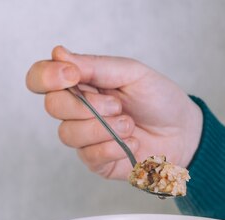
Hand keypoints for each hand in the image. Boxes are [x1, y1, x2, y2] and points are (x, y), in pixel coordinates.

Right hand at [26, 46, 202, 178]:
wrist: (183, 132)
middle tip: (118, 105)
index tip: (72, 75)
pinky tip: (132, 143)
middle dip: (87, 106)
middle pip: (53, 106)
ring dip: (104, 128)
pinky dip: (113, 148)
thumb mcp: (131, 73)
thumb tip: (58, 53)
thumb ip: (95, 66)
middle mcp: (76, 110)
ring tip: (130, 125)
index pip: (41, 78)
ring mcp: (84, 137)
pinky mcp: (96, 161)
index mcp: (81, 83)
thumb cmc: (158, 99)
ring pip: (68, 134)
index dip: (47, 77)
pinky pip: (89, 156)